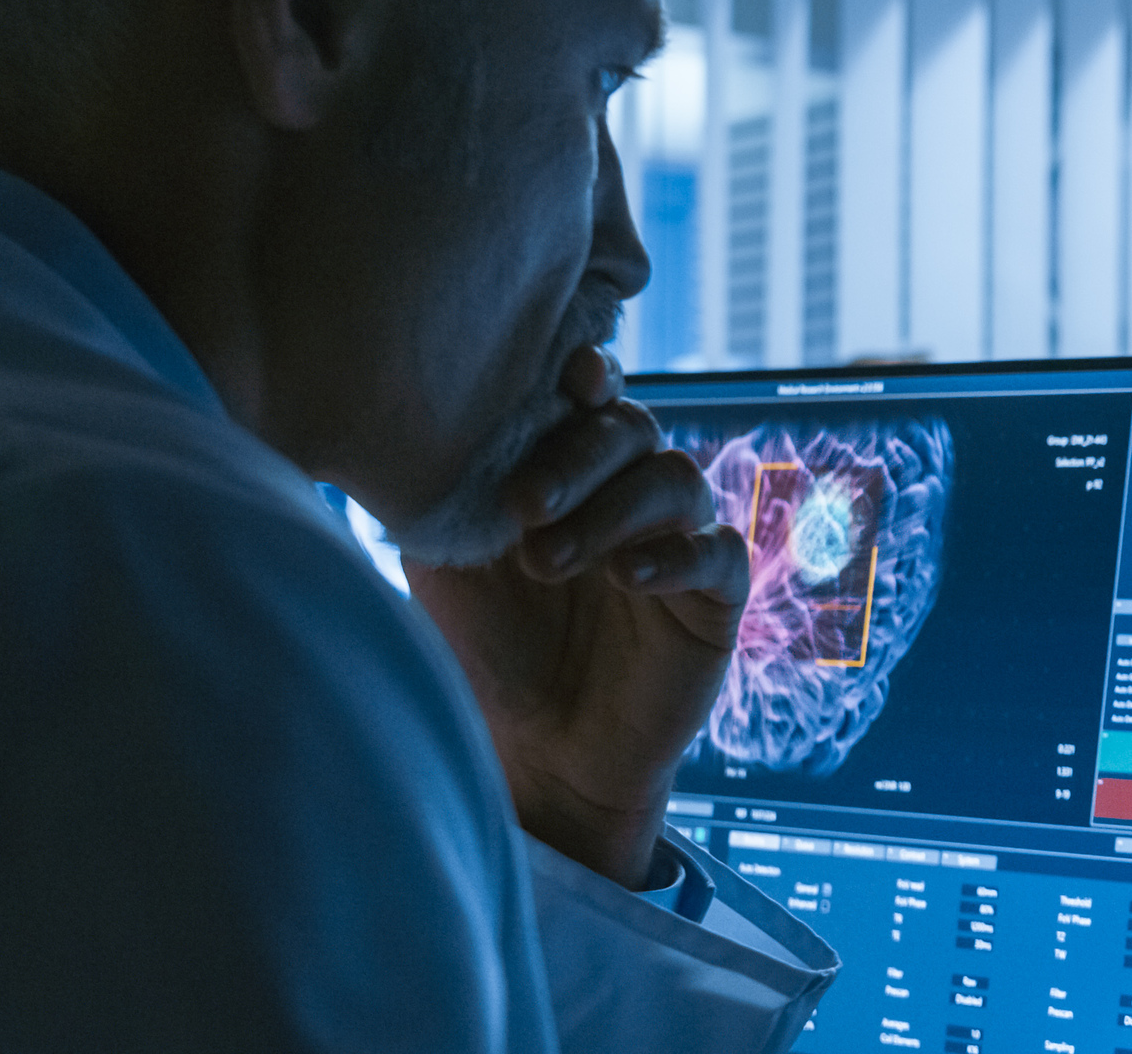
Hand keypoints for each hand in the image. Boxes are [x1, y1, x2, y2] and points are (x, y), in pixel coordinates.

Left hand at [410, 346, 749, 889]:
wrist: (536, 755)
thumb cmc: (487, 651)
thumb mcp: (447, 565)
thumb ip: (445, 495)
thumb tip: (411, 423)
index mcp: (571, 471)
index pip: (592, 399)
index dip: (590, 376)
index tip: (568, 378)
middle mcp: (629, 494)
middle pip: (634, 430)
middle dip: (579, 457)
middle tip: (524, 505)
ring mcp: (678, 542)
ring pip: (679, 481)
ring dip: (614, 510)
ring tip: (550, 559)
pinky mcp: (716, 602)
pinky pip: (719, 555)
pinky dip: (677, 556)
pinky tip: (627, 580)